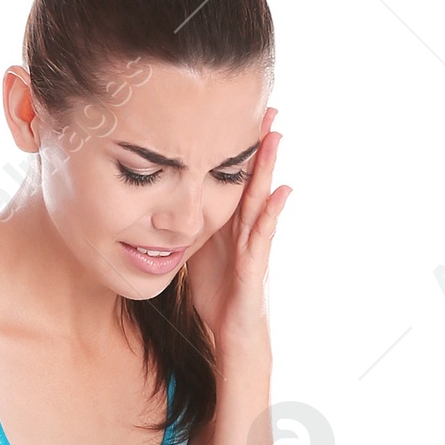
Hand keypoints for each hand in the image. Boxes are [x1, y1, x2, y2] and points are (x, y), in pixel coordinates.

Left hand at [183, 106, 291, 358]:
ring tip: (277, 136)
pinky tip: (282, 190)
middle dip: (258, 146)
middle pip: (251, 180)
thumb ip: (187, 229)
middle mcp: (244, 230)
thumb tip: (162, 209)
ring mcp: (253, 246)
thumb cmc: (217, 297)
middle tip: (267, 108)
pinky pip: (264, 236)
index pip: (232, 180)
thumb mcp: (194, 254)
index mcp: (227, 225)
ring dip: (268, 168)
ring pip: (260, 199)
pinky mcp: (255, 267)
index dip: (235, 151)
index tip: (237, 116)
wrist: (232, 336)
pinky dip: (273, 213)